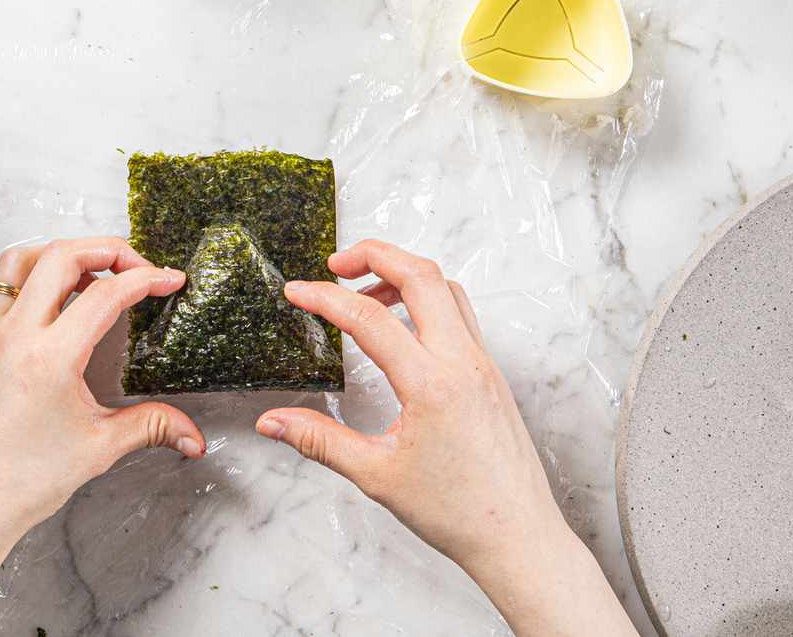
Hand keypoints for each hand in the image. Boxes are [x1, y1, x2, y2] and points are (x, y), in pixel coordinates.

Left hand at [0, 237, 204, 636]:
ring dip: (61, 253)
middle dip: (108, 248)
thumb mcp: (99, 448)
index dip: (146, 278)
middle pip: (61, 255)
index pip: (105, 294)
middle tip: (137, 265)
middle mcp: (13, 336)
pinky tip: (57, 305)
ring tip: (93, 273)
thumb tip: (193, 436)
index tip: (170, 280)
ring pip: (20, 259)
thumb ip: (151, 427)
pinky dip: (34, 280)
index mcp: (48, 358)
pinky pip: (2, 289)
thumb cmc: (23, 481)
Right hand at [255, 240, 635, 636]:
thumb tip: (273, 422)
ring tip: (364, 292)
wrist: (519, 537)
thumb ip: (320, 440)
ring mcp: (482, 363)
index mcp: (431, 384)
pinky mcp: (491, 373)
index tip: (296, 292)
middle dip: (374, 255)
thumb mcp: (376, 476)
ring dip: (404, 274)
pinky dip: (427, 299)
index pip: (369, 318)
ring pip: (446, 288)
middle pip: (420, 275)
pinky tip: (402, 324)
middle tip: (335, 264)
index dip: (325, 298)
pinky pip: (460, 313)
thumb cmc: (458, 512)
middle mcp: (462, 362)